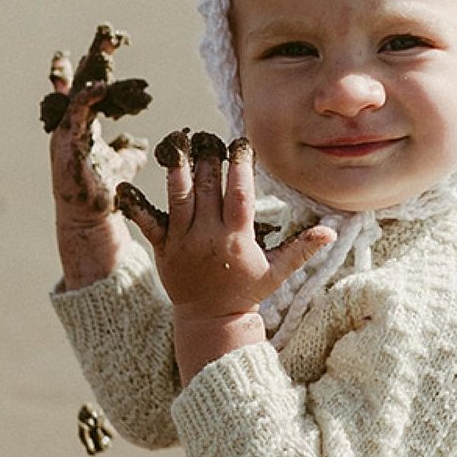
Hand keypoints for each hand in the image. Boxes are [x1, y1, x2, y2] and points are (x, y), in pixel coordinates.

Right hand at [47, 26, 151, 288]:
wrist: (90, 219)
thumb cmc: (104, 193)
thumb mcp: (121, 165)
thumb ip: (128, 151)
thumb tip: (140, 144)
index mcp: (82, 124)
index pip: (89, 85)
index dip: (98, 64)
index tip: (112, 41)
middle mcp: (71, 123)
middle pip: (80, 79)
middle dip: (93, 54)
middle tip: (108, 30)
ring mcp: (66, 132)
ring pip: (77, 91)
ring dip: (93, 68)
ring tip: (107, 48)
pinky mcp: (67, 145)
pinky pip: (77, 115)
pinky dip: (88, 99)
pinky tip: (101, 86)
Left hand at [116, 130, 334, 375]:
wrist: (211, 321)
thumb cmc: (246, 293)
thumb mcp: (277, 272)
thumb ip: (302, 248)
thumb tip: (331, 230)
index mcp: (236, 238)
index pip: (239, 193)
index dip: (239, 166)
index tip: (239, 144)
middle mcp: (208, 236)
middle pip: (206, 187)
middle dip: (206, 157)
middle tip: (207, 136)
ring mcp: (183, 241)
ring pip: (178, 196)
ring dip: (176, 167)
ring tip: (176, 140)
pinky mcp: (163, 248)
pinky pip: (147, 223)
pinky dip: (135, 204)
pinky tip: (125, 184)